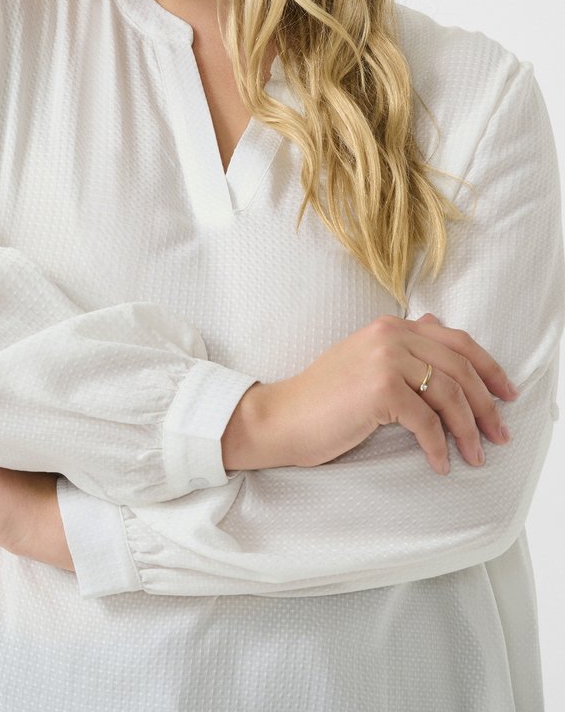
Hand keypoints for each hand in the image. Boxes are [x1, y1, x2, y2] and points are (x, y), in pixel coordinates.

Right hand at [222, 313, 517, 475]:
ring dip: (468, 430)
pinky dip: (439, 447)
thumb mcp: (364, 358)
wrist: (281, 417)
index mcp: (389, 326)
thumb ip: (400, 342)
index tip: (506, 395)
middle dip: (486, 404)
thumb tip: (436, 323)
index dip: (489, 368)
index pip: (457, 340)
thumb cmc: (322, 397)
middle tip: (499, 434)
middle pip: (460, 367)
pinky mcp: (380, 391)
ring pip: (449, 395)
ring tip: (475, 455)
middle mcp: (390, 335)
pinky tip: (440, 463)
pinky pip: (427, 422)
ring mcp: (385, 360)